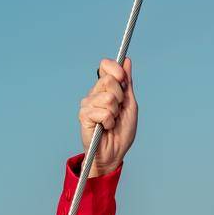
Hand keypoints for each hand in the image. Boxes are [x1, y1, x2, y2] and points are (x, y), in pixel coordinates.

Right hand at [79, 56, 136, 176]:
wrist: (114, 154)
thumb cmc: (122, 132)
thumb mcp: (130, 104)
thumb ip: (127, 83)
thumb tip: (126, 61)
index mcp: (105, 88)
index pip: (106, 65)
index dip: (116, 70)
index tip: (123, 81)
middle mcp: (95, 93)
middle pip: (109, 80)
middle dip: (120, 98)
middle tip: (118, 111)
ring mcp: (88, 103)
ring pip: (108, 98)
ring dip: (115, 113)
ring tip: (111, 122)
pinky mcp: (84, 115)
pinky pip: (102, 112)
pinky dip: (109, 122)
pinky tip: (105, 127)